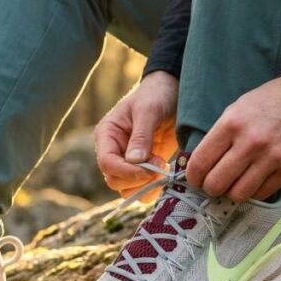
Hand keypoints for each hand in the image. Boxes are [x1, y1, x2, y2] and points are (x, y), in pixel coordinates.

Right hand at [95, 71, 179, 201]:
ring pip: (126, 188)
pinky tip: (165, 173)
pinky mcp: (144, 167)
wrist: (173, 91)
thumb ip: (141, 136)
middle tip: (159, 164)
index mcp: (107, 135)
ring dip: (145, 185)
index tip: (149, 169)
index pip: (107, 162)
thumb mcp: (149, 110)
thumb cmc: (156, 95)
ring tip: (162, 168)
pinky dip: (152, 188)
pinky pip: (142, 188)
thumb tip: (134, 161)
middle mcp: (114, 151)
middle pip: (114, 180)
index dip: (126, 171)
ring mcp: (128, 161)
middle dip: (137, 178)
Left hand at [187, 63, 280, 201]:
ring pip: (238, 194)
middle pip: (216, 183)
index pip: (200, 162)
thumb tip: (201, 164)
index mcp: (232, 123)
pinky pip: (262, 193)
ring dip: (232, 192)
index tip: (195, 178)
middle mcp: (250, 142)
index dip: (193, 176)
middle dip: (210, 188)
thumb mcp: (238, 108)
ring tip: (234, 183)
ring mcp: (272, 157)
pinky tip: (254, 180)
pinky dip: (254, 190)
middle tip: (214, 184)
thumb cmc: (272, 100)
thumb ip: (220, 135)